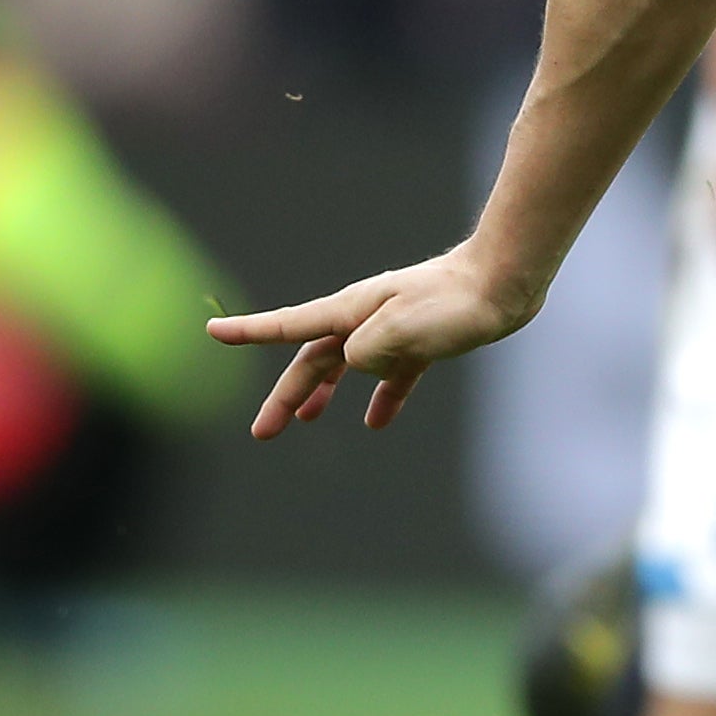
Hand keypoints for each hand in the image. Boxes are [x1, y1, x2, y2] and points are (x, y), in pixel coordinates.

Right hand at [209, 239, 542, 434]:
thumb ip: (365, 354)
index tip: (212, 332)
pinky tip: (377, 423)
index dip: (249, 333)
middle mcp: (364, 319)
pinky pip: (391, 375)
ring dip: (323, 394)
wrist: (503, 282)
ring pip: (346, 368)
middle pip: (312, 360)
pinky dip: (381, 397)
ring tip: (305, 423)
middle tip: (262, 432)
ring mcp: (392, 329)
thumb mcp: (400, 332)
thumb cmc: (453, 302)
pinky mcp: (422, 340)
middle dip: (285, 395)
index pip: (287, 326)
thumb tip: (355, 367)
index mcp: (350, 312)